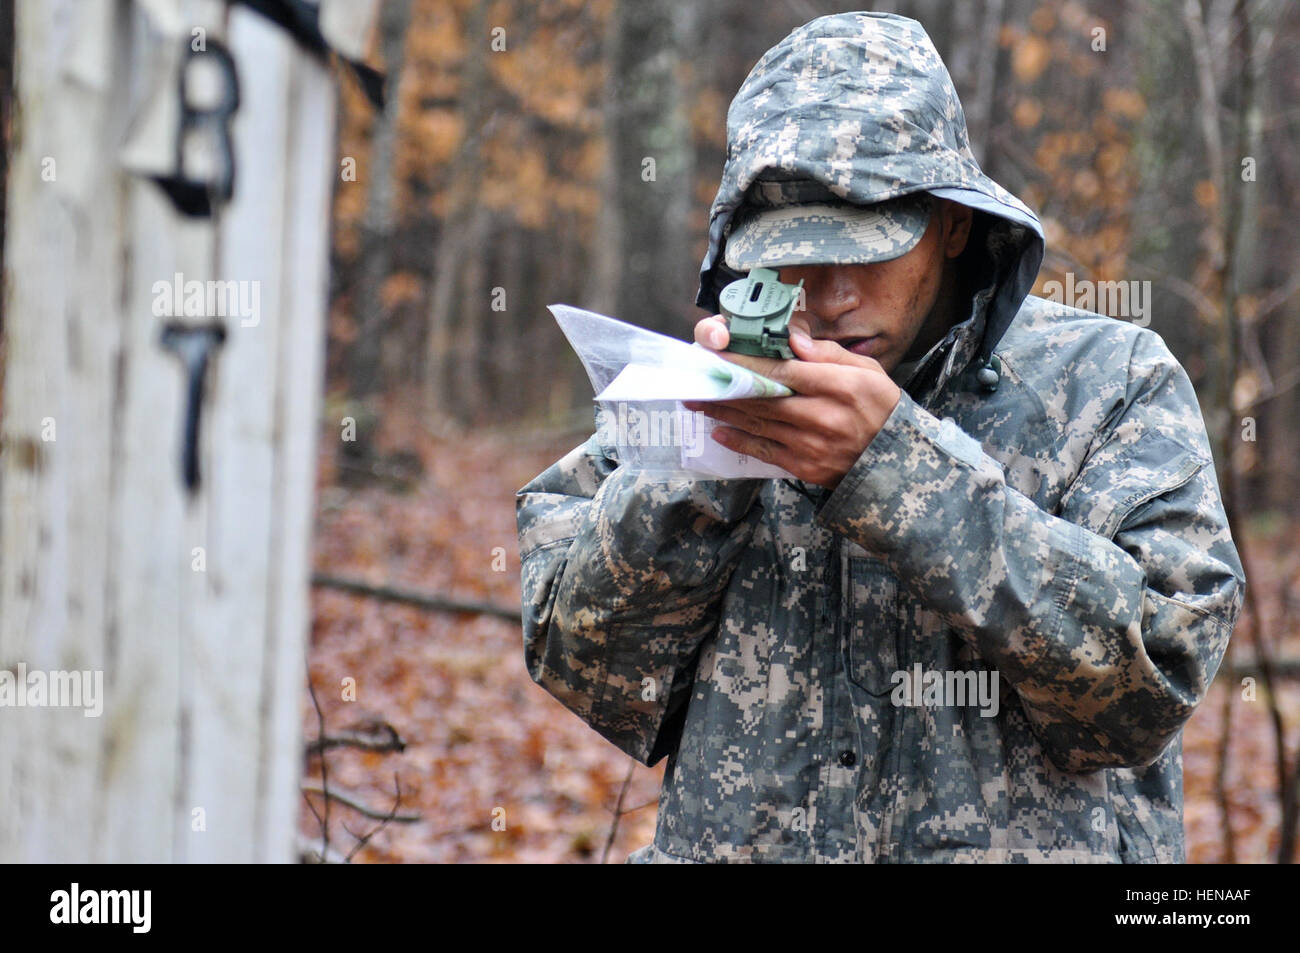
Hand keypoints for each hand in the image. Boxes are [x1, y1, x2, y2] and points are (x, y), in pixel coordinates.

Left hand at [686, 315, 900, 488]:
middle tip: (699, 377)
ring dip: (725, 412)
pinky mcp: (805, 466)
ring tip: (698, 400)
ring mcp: (811, 444)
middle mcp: (822, 416)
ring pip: (758, 424)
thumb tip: (793, 339)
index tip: (721, 355)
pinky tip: (719, 430)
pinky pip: (764, 451)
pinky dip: (739, 441)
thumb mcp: (868, 372)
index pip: (783, 371)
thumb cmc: (881, 409)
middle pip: (764, 398)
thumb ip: (828, 354)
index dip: (748, 363)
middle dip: (727, 388)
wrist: (897, 461)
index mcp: (840, 386)